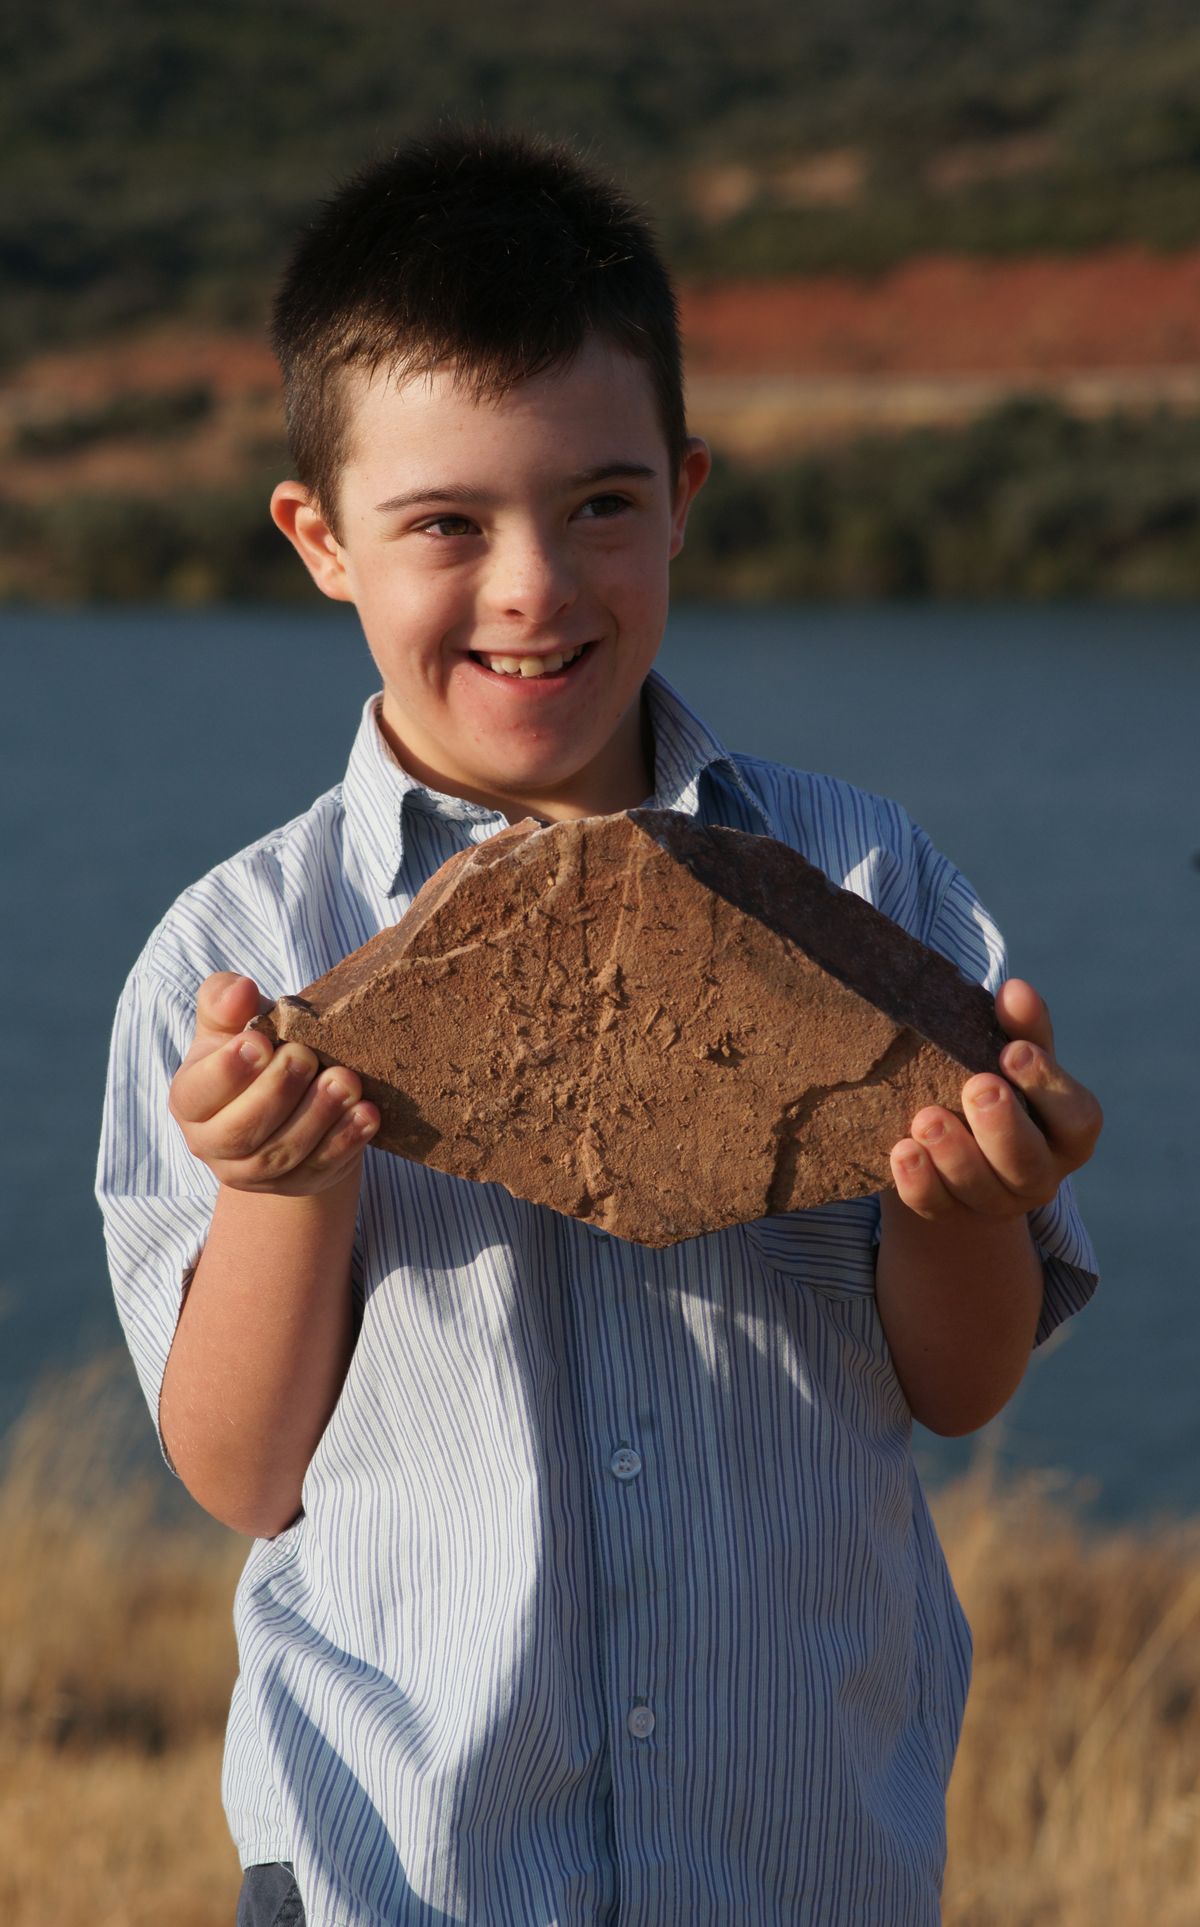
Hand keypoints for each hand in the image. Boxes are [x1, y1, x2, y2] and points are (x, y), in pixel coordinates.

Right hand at [169, 972, 378, 1195]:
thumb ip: (226, 1001)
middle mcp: (213, 1144)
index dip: (227, 1072)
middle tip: (307, 1057)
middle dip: (276, 1094)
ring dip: (317, 1118)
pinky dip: (345, 1142)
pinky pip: (319, 1170)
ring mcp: (254, 1172)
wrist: (289, 1095)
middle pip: (238, 1133)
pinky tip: (366, 1113)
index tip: (260, 1042)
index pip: (197, 1094)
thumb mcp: (234, 1022)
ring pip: (280, 1157)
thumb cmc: (257, 1048)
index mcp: (190, 1100)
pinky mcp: (296, 1183)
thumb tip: (240, 991)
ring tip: (345, 1082)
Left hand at [889, 978, 1101, 1222]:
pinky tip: (902, 1152)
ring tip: (927, 1119)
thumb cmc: (999, 1081)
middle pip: (1028, 1163)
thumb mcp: (1014, 1054)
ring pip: (982, 1189)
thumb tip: (1015, 990)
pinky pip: (935, 1206)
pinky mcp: (950, 1212)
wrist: (956, 1136)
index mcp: (1068, 1132)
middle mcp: (1040, 1173)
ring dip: (954, 1154)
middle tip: (977, 1086)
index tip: (1013, 1051)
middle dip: (1002, 1126)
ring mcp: (995, 1200)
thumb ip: (1021, 1026)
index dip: (1048, 1086)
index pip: (1076, 1118)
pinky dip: (918, 1182)